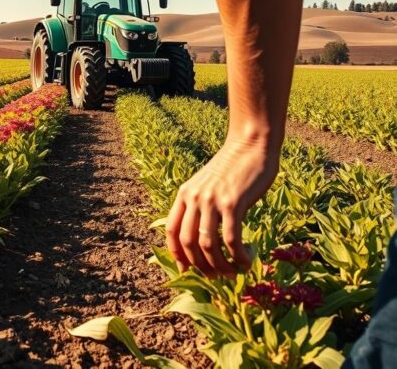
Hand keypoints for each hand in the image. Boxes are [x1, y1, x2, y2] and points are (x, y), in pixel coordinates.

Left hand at [165, 135, 279, 277]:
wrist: (250, 145)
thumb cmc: (232, 168)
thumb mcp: (206, 184)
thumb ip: (201, 205)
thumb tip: (203, 238)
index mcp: (184, 194)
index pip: (172, 230)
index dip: (177, 254)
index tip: (187, 270)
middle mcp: (194, 198)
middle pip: (188, 243)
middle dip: (200, 266)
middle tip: (215, 277)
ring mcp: (212, 201)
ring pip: (208, 245)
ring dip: (220, 266)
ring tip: (233, 273)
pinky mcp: (233, 203)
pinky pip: (232, 239)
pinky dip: (239, 257)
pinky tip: (247, 262)